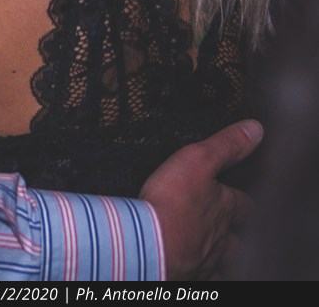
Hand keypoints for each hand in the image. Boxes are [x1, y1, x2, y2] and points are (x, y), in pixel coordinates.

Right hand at [140, 119, 262, 278]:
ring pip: (220, 260)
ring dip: (220, 256)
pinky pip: (198, 275)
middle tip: (235, 231)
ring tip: (216, 252)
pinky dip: (198, 271)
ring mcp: (203, 259)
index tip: (247, 200)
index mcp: (223, 209)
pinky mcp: (185, 273)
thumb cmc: (172, 202)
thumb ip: (227, 145)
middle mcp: (219, 237)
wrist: (148, 243)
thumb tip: (255, 130)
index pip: (244, 205)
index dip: (245, 201)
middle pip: (237, 239)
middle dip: (237, 234)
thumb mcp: (199, 159)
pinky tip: (191, 267)